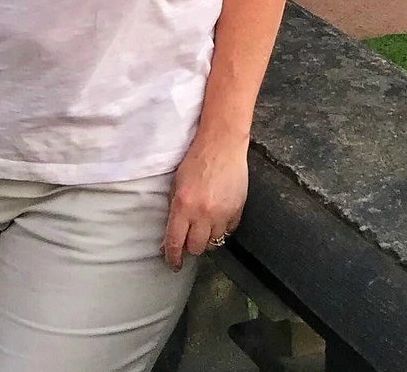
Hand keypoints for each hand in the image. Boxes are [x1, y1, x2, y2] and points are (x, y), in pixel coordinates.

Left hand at [164, 131, 248, 271]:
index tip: (173, 264)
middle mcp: (203, 213)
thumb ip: (173, 213)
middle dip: (191, 246)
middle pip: (196, 248)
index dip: (173, 258)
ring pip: (214, 242)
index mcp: (183, 206)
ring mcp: (222, 212)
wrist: (222, 143)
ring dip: (207, 237)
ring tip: (205, 226)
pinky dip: (222, 228)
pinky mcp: (237, 208)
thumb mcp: (176, 185)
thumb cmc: (196, 161)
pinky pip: (229, 230)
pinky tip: (218, 217)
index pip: (175, 243)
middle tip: (190, 239)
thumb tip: (169, 241)